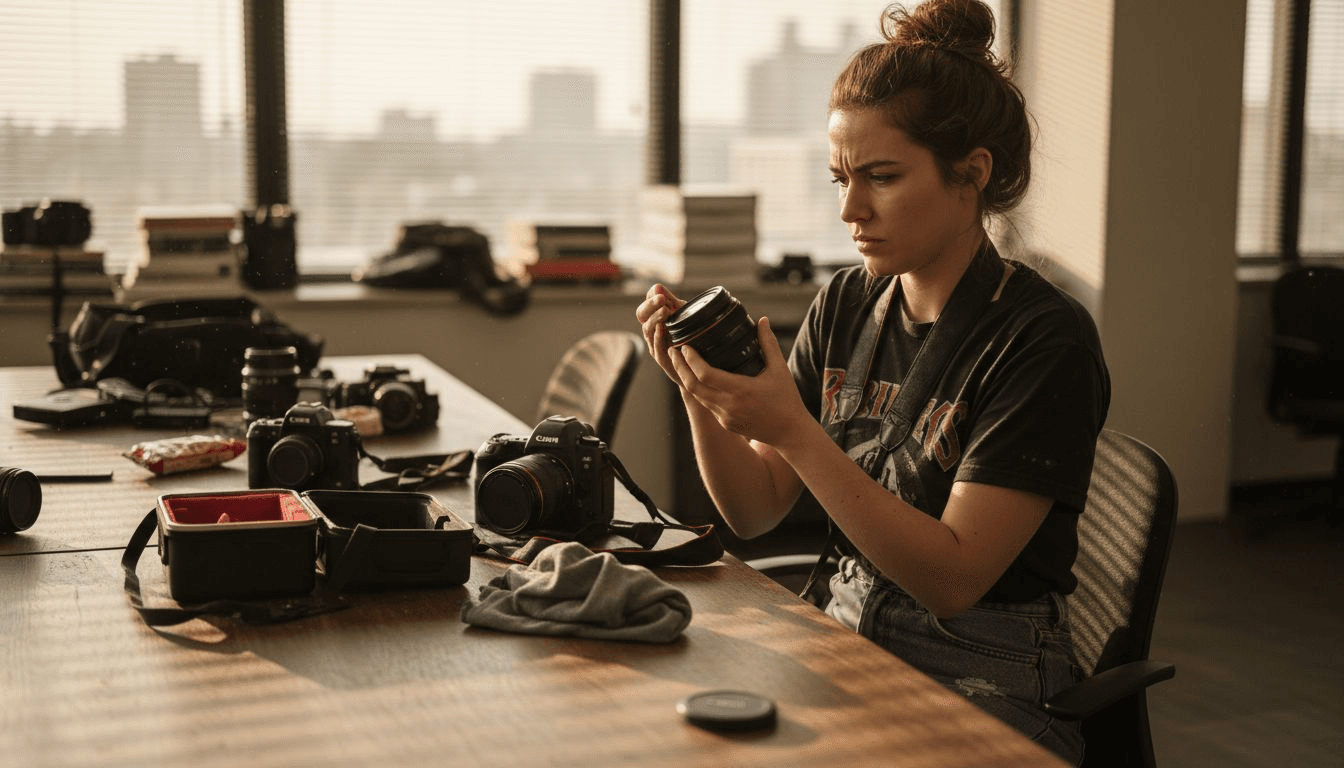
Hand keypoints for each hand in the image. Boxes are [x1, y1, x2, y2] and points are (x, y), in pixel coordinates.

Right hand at [635, 284, 686, 384]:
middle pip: (642, 314)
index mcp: (655, 318)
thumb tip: (658, 286)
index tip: (660, 290)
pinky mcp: (662, 358)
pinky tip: (662, 328)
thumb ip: (671, 302)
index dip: (651, 296)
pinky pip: (656, 347)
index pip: (647, 303)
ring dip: (655, 318)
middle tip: (662, 299)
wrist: (696, 366)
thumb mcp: (683, 316)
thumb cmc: (689, 338)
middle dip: (651, 305)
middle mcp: (652, 330)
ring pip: (648, 329)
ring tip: (665, 310)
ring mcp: (655, 345)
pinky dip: (658, 337)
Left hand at [669, 315, 811, 448]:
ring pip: (697, 396)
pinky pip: (707, 405)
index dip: (690, 360)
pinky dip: (699, 390)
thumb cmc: (787, 400)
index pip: (704, 374)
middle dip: (679, 367)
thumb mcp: (780, 369)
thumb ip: (768, 343)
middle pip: (693, 385)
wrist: (790, 434)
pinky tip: (697, 379)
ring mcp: (725, 417)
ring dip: (686, 378)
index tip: (684, 346)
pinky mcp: (726, 424)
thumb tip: (762, 320)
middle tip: (673, 350)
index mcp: (740, 390)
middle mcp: (728, 405)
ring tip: (680, 362)